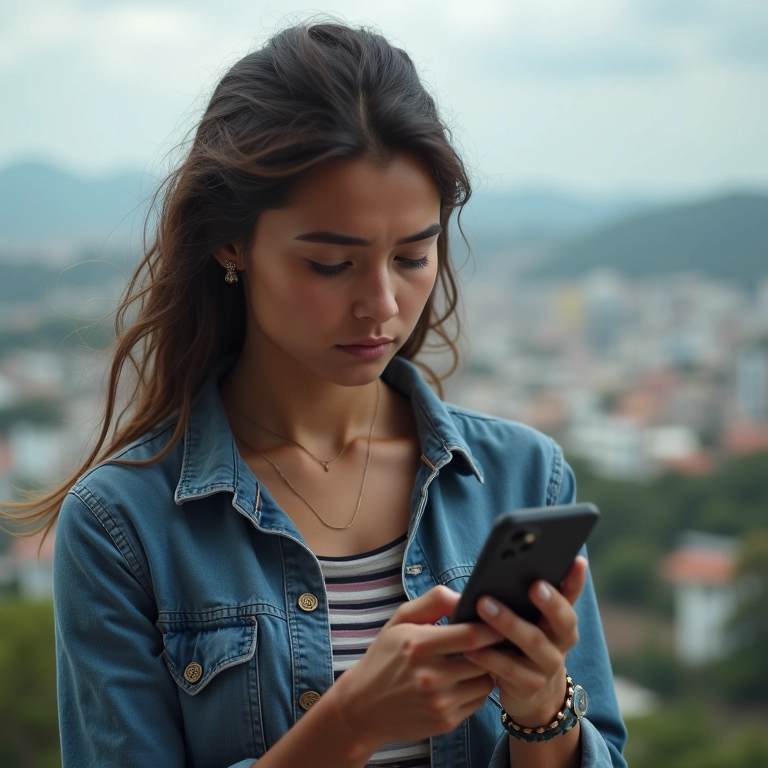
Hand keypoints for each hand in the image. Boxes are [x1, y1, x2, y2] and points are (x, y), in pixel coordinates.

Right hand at [330, 585, 502, 750]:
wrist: (363, 705)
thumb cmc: (385, 656)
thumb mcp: (401, 620)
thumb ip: (434, 601)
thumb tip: (465, 597)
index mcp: (418, 645)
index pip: (471, 635)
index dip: (491, 627)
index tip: (499, 622)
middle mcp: (430, 676)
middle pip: (484, 659)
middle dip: (494, 647)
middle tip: (498, 639)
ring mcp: (439, 702)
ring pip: (485, 682)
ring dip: (487, 669)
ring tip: (478, 659)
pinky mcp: (445, 722)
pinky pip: (478, 701)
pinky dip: (477, 689)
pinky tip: (465, 680)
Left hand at [463, 556, 587, 727]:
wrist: (529, 695)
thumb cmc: (517, 643)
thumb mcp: (520, 620)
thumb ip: (506, 598)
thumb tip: (474, 577)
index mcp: (560, 618)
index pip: (571, 595)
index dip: (576, 579)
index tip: (576, 560)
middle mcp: (561, 640)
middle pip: (563, 619)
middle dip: (550, 601)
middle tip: (534, 585)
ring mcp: (548, 665)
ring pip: (533, 641)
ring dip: (508, 622)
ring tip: (484, 604)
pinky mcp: (530, 686)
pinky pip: (509, 669)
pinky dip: (489, 656)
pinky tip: (471, 646)